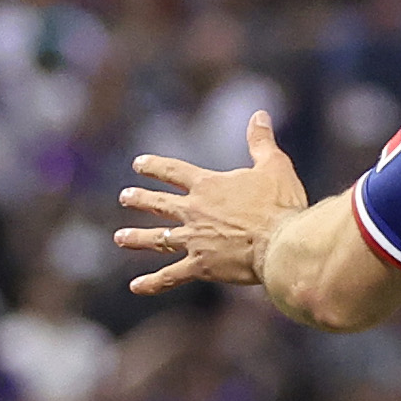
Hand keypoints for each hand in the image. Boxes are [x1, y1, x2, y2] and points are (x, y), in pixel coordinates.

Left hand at [115, 114, 314, 296]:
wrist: (280, 244)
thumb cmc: (279, 205)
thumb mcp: (273, 166)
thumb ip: (261, 141)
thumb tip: (259, 114)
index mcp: (208, 185)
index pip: (174, 171)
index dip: (155, 166)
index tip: (138, 164)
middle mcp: (194, 211)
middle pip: (160, 203)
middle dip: (141, 199)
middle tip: (124, 197)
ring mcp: (194, 240)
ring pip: (158, 238)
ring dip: (138, 237)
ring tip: (120, 237)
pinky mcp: (201, 266)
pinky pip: (171, 275)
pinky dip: (153, 282)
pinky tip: (136, 286)